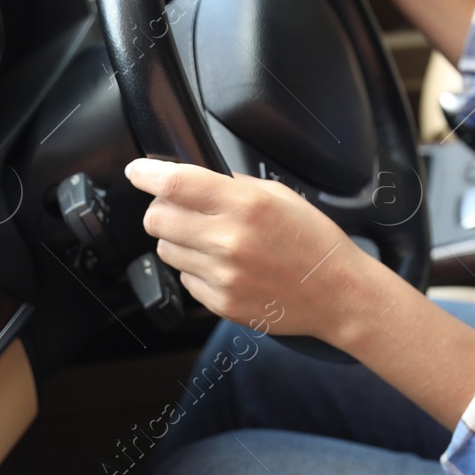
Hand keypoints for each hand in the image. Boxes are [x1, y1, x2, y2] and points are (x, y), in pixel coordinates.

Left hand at [124, 157, 371, 343]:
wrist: (337, 293)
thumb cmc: (314, 242)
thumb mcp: (281, 196)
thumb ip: (234, 185)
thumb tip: (194, 178)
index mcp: (246, 205)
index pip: (176, 183)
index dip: (147, 174)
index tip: (138, 171)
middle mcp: (229, 240)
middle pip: (157, 219)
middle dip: (162, 209)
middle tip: (180, 208)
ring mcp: (222, 275)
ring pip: (166, 250)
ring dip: (179, 240)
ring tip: (212, 241)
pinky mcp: (220, 303)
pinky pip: (185, 279)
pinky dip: (196, 270)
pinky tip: (226, 266)